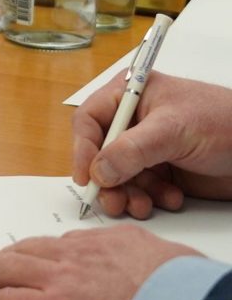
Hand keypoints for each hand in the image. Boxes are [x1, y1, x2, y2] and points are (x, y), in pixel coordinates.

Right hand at [74, 73, 231, 217]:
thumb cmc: (225, 121)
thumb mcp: (173, 130)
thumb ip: (132, 150)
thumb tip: (99, 171)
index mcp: (130, 95)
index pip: (89, 120)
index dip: (83, 149)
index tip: (87, 177)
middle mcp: (134, 121)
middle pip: (99, 153)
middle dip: (108, 181)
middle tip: (114, 201)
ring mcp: (147, 147)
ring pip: (118, 176)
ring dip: (129, 194)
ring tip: (144, 204)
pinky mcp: (161, 170)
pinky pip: (140, 189)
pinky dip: (151, 198)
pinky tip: (171, 197)